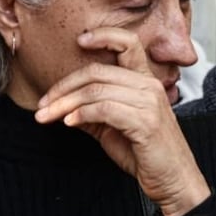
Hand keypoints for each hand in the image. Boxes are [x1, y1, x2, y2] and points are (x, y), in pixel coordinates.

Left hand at [34, 27, 209, 215]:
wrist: (172, 179)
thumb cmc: (146, 154)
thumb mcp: (114, 128)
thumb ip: (93, 111)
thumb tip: (62, 105)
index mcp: (146, 81)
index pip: (128, 43)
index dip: (104, 36)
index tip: (79, 41)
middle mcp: (150, 86)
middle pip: (98, 71)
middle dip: (63, 86)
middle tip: (42, 103)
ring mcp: (149, 102)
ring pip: (96, 90)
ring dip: (64, 103)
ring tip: (46, 116)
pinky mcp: (145, 122)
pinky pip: (104, 109)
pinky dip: (80, 114)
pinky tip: (67, 122)